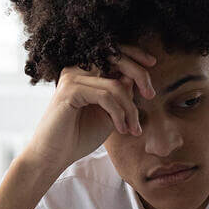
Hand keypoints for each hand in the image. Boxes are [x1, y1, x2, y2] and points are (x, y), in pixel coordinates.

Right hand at [20, 45, 156, 176]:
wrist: (55, 156)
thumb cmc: (79, 136)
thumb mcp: (109, 112)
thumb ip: (120, 94)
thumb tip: (134, 77)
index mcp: (84, 71)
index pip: (113, 52)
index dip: (135, 54)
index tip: (153, 63)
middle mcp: (76, 69)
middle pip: (116, 59)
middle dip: (140, 75)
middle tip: (151, 95)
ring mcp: (71, 77)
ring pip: (115, 85)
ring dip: (130, 108)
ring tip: (133, 129)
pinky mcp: (69, 90)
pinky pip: (105, 96)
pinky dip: (119, 113)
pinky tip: (121, 129)